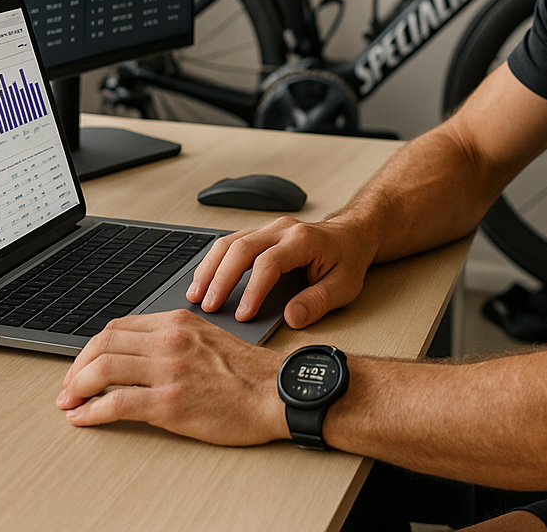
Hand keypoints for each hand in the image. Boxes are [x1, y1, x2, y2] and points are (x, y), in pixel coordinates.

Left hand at [56, 309, 286, 443]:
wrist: (275, 393)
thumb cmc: (247, 373)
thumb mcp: (207, 339)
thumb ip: (174, 340)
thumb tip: (139, 354)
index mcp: (178, 321)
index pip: (119, 327)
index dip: (92, 348)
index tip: (83, 365)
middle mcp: (170, 340)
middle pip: (103, 344)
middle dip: (77, 367)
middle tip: (68, 387)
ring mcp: (168, 370)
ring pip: (102, 369)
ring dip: (77, 389)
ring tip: (70, 404)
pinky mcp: (169, 402)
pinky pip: (116, 403)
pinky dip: (91, 412)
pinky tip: (84, 419)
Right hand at [186, 215, 376, 327]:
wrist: (351, 235)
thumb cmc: (347, 259)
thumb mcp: (344, 286)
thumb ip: (318, 302)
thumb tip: (291, 318)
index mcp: (303, 240)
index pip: (269, 262)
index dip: (253, 289)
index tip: (243, 315)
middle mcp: (282, 230)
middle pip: (241, 248)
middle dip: (220, 278)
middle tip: (208, 306)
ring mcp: (269, 229)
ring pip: (230, 242)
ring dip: (210, 268)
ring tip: (196, 294)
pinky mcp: (260, 234)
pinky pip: (231, 243)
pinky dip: (214, 261)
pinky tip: (204, 280)